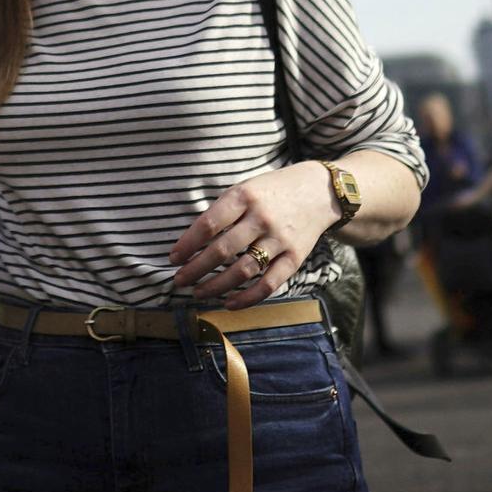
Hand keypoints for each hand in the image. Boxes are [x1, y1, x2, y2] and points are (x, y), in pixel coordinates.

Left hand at [169, 163, 332, 306]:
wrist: (319, 192)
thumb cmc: (272, 191)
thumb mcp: (246, 188)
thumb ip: (222, 211)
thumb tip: (191, 241)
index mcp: (244, 196)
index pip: (208, 224)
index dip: (187, 245)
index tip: (173, 258)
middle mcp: (261, 218)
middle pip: (222, 250)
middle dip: (195, 269)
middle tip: (179, 281)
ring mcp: (279, 239)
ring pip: (242, 270)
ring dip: (216, 286)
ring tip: (198, 293)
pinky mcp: (295, 258)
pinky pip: (268, 284)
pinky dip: (247, 298)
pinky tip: (229, 303)